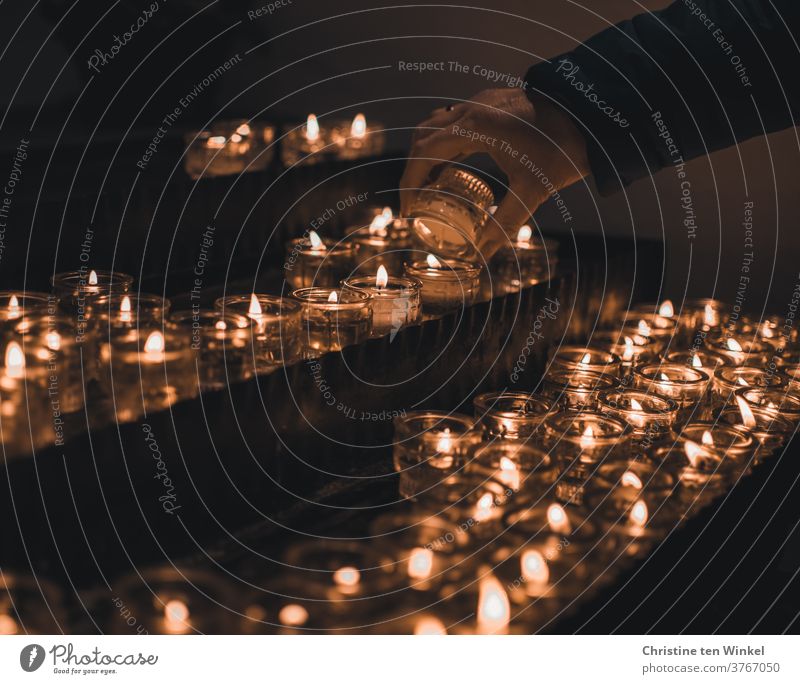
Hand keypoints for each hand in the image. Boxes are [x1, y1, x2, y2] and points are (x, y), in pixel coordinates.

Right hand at [400, 88, 589, 256]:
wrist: (594, 114)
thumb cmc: (564, 149)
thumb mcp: (533, 190)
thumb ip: (505, 222)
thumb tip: (483, 252)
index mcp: (474, 126)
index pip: (424, 153)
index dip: (410, 182)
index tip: (408, 207)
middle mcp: (472, 109)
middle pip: (423, 136)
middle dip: (414, 168)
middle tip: (415, 199)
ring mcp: (483, 102)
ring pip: (437, 124)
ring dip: (428, 153)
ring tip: (433, 184)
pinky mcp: (494, 103)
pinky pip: (456, 121)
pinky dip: (447, 143)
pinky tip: (458, 165)